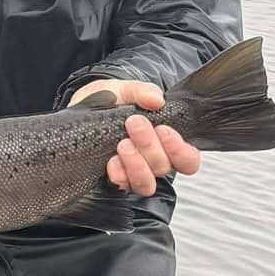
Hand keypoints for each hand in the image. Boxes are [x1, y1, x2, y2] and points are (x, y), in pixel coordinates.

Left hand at [69, 79, 201, 195]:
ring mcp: (134, 171)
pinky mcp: (115, 178)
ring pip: (146, 183)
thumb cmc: (113, 100)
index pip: (188, 159)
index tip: (164, 130)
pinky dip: (118, 174)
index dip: (181, 151)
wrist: (85, 106)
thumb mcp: (127, 89)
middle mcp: (153, 160)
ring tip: (123, 144)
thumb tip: (157, 99)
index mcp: (166, 141)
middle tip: (135, 123)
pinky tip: (111, 159)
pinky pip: (122, 185)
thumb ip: (143, 92)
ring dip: (137, 164)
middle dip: (150, 146)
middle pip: (164, 167)